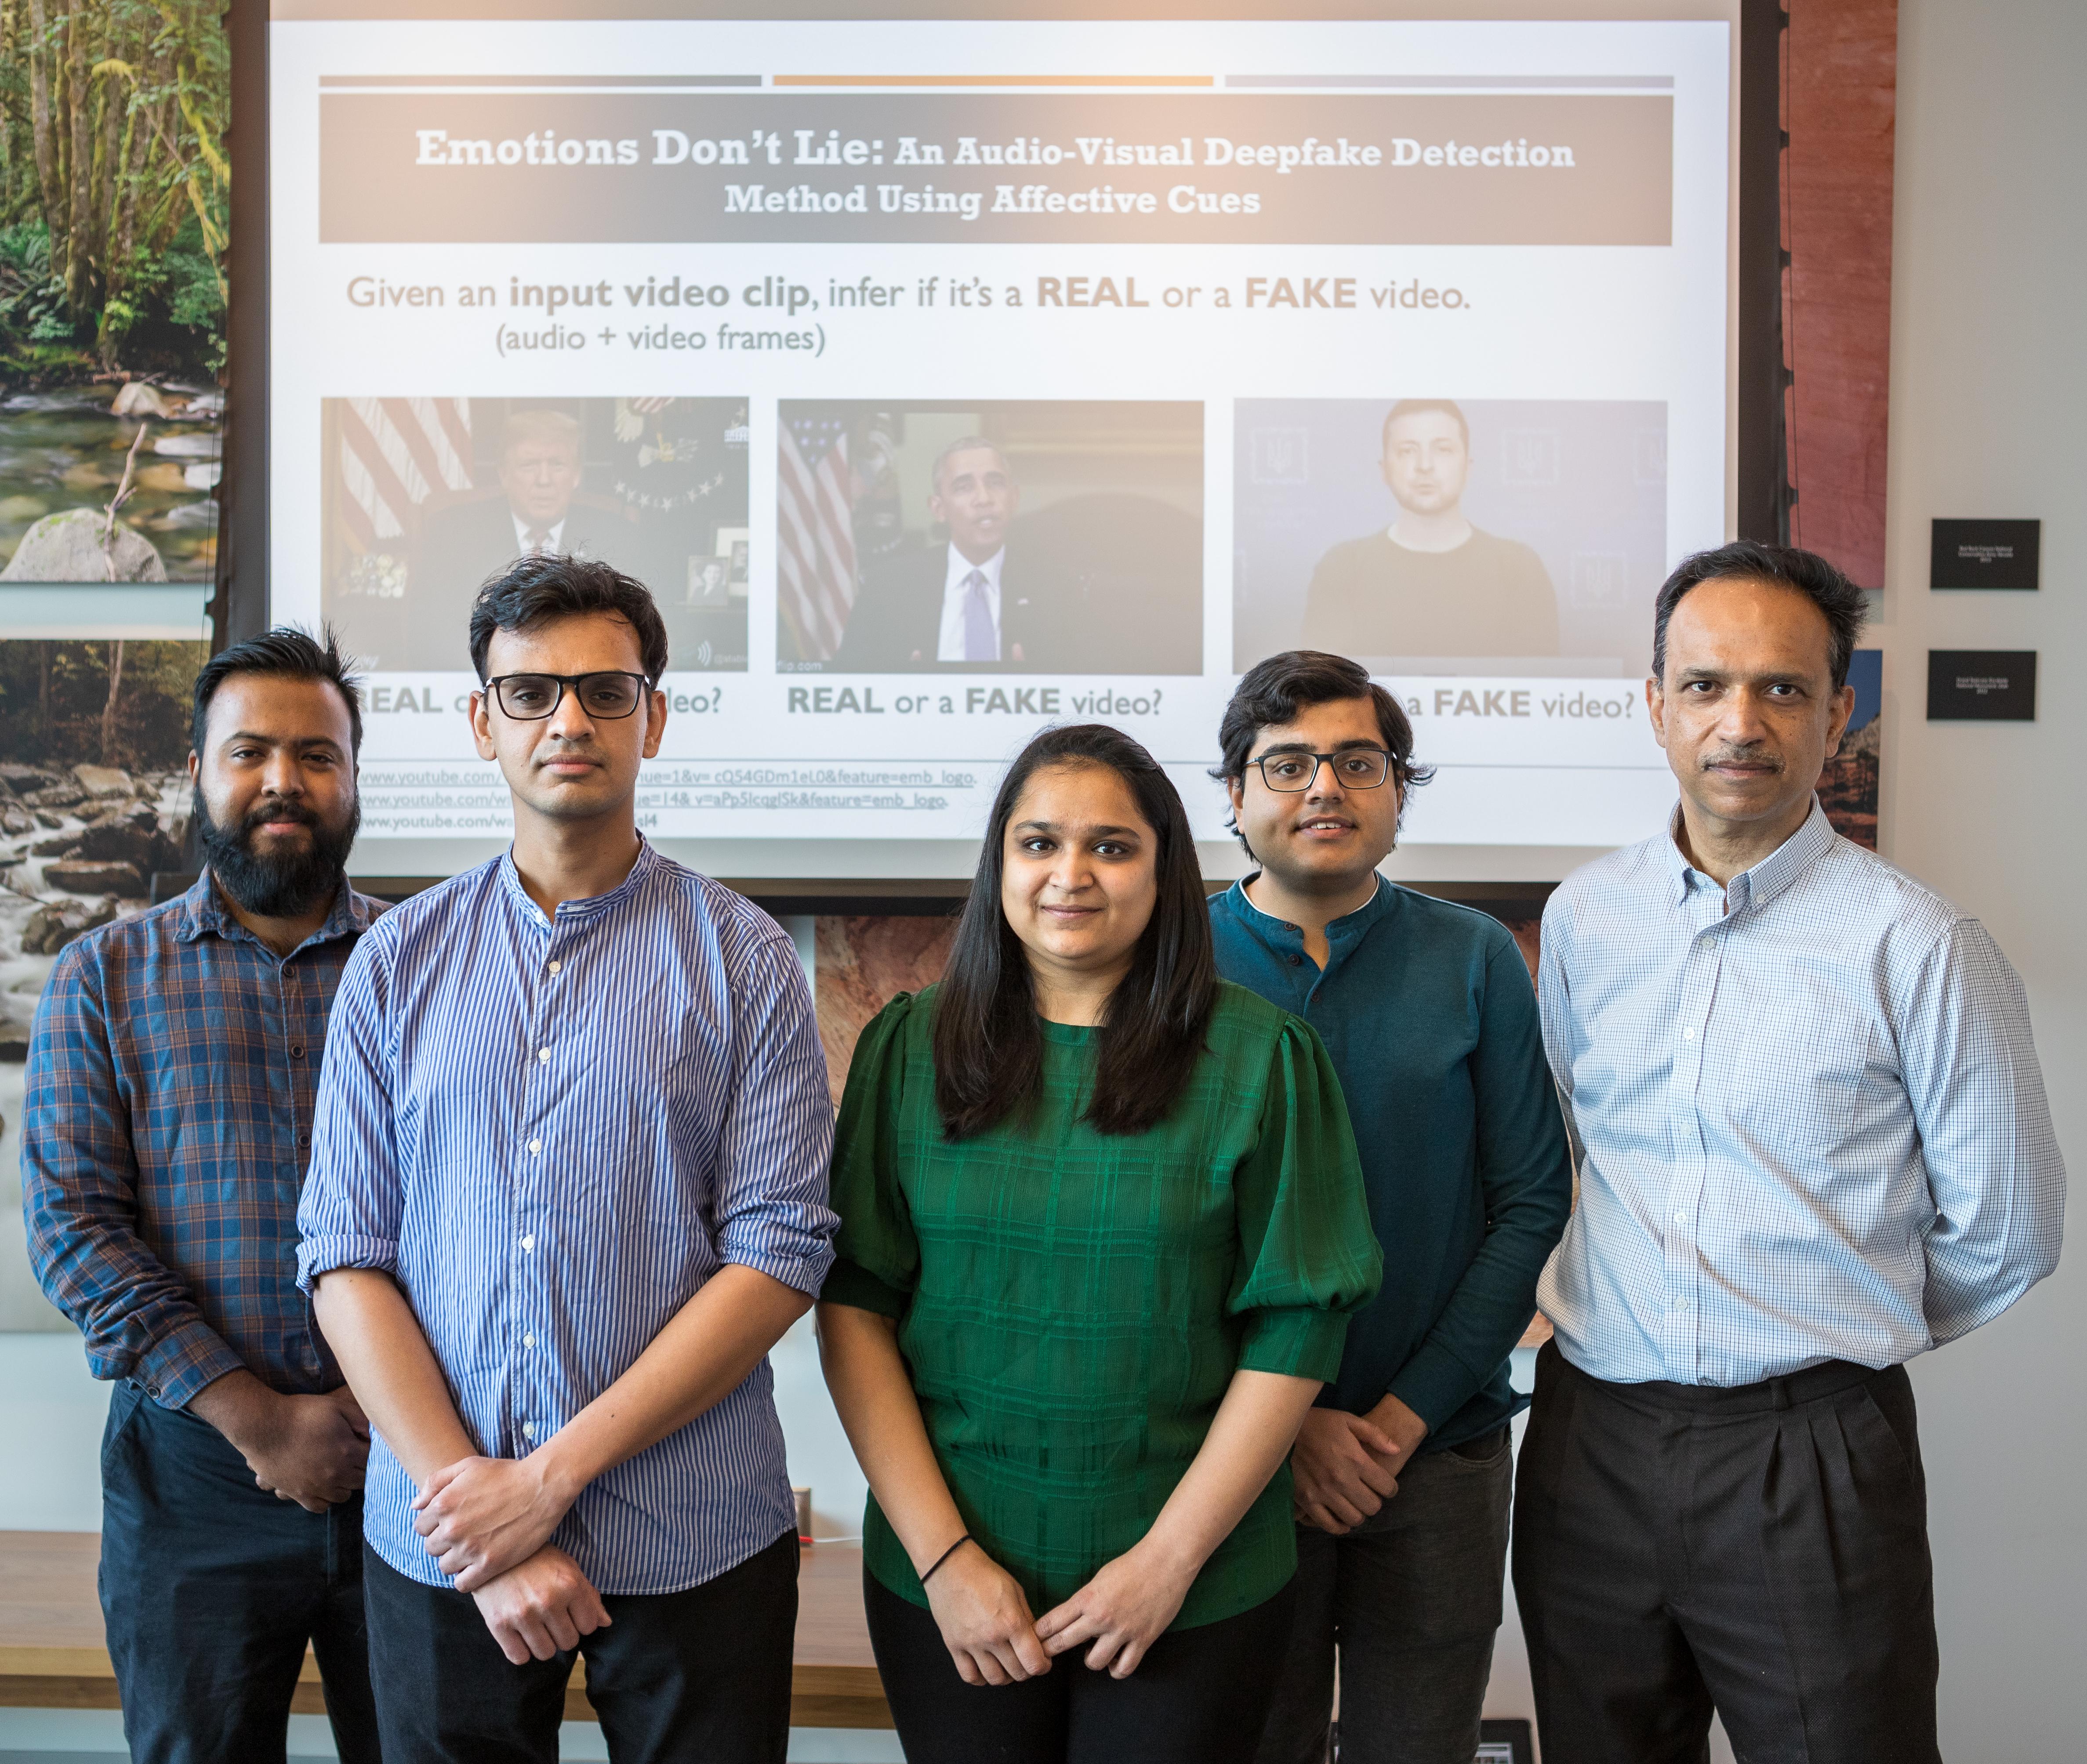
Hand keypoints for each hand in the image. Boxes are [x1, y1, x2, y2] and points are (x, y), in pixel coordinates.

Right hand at [192, 1374, 370, 1513]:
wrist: (264, 1426)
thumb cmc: (301, 1412)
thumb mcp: (336, 1406)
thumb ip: (360, 1420)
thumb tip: (375, 1433)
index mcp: (348, 1450)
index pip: (373, 1459)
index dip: (375, 1452)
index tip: (369, 1446)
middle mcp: (336, 1473)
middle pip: (362, 1479)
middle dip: (363, 1469)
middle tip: (358, 1459)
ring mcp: (317, 1487)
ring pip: (344, 1496)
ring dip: (347, 1484)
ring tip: (343, 1472)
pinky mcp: (299, 1494)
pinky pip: (320, 1506)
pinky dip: (326, 1499)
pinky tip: (326, 1486)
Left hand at [412, 1453, 576, 1591]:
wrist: (543, 1486)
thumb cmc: (506, 1473)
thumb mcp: (468, 1466)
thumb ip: (435, 1482)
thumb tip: (415, 1505)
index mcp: (443, 1504)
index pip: (421, 1527)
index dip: (435, 1524)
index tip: (452, 1521)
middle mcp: (452, 1529)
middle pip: (432, 1548)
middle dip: (445, 1542)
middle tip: (465, 1534)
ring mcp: (470, 1549)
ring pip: (445, 1566)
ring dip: (455, 1559)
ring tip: (473, 1549)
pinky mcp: (489, 1564)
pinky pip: (462, 1584)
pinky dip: (466, 1578)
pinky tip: (478, 1566)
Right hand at [471, 1544, 611, 1664]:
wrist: (494, 1553)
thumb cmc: (536, 1559)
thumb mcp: (568, 1567)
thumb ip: (589, 1595)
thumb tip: (605, 1623)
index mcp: (570, 1584)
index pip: (589, 1626)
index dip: (581, 1622)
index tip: (570, 1613)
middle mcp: (548, 1601)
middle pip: (568, 1642)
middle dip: (563, 1633)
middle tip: (551, 1619)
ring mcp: (523, 1614)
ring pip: (546, 1653)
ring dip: (543, 1644)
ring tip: (536, 1626)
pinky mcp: (499, 1625)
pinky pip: (520, 1657)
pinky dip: (521, 1650)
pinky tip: (519, 1633)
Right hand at [920, 1541, 1051, 1686]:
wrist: (949, 1565)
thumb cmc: (985, 1574)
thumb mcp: (1015, 1590)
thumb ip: (1028, 1618)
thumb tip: (1037, 1641)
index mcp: (1011, 1622)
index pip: (1034, 1661)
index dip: (1043, 1666)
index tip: (1043, 1662)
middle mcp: (992, 1637)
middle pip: (1017, 1673)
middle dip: (1027, 1671)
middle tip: (1026, 1661)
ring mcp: (971, 1644)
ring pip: (995, 1679)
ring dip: (1006, 1676)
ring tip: (1007, 1665)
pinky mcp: (953, 1646)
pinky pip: (969, 1676)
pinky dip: (981, 1678)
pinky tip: (986, 1668)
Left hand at [1034, 1541, 1195, 1678]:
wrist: (1165, 1562)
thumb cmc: (1132, 1565)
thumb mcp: (1100, 1578)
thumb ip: (1086, 1599)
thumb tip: (1073, 1616)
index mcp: (1088, 1597)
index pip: (1052, 1621)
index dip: (1038, 1634)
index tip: (1030, 1640)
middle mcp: (1101, 1617)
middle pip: (1063, 1643)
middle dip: (1048, 1651)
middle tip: (1042, 1658)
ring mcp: (1122, 1631)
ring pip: (1093, 1662)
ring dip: (1091, 1659)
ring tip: (1094, 1650)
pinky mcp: (1142, 1640)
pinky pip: (1123, 1668)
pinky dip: (1116, 1669)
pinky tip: (1115, 1660)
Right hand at [1289, 1408, 1402, 1534]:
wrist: (1283, 1429)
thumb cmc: (1318, 1423)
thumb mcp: (1348, 1420)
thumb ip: (1375, 1434)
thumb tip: (1396, 1450)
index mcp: (1356, 1459)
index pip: (1387, 1487)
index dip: (1390, 1488)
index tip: (1385, 1484)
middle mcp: (1342, 1479)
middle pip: (1373, 1507)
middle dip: (1375, 1501)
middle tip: (1368, 1493)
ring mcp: (1324, 1492)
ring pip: (1354, 1519)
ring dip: (1358, 1513)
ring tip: (1354, 1503)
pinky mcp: (1307, 1500)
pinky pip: (1329, 1525)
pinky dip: (1339, 1525)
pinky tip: (1341, 1517)